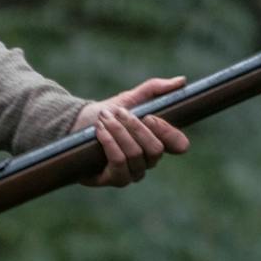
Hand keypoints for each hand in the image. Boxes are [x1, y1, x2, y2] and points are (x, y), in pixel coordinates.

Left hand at [74, 76, 190, 187]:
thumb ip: (155, 89)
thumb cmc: (108, 113)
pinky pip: (119, 162)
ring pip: (136, 154)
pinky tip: (100, 131)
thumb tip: (182, 81)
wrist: (78, 125)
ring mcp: (133, 173)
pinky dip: (110, 143)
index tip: (150, 117)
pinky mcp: (115, 179)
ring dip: (118, 132)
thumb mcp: (131, 98)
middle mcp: (149, 161)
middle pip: (155, 149)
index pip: (179, 145)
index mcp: (158, 142)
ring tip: (104, 119)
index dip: (169, 132)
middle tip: (119, 112)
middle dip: (135, 127)